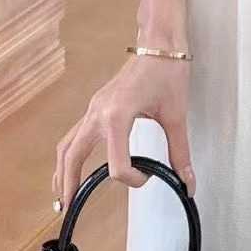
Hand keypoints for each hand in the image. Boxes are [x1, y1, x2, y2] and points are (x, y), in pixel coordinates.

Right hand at [52, 53, 194, 208]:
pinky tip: (74, 163)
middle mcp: (99, 112)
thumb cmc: (168, 72)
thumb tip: (187, 183)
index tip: (148, 176)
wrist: (160, 41)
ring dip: (63, 168)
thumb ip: (180, 153)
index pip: (117, 165)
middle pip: (73, 154)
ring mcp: (94, 107)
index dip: (133, 179)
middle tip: (67, 208)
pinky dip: (70, 152)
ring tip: (63, 192)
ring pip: (68, 143)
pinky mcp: (97, 104)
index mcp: (117, 115)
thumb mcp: (176, 115)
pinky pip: (75, 132)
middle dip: (68, 182)